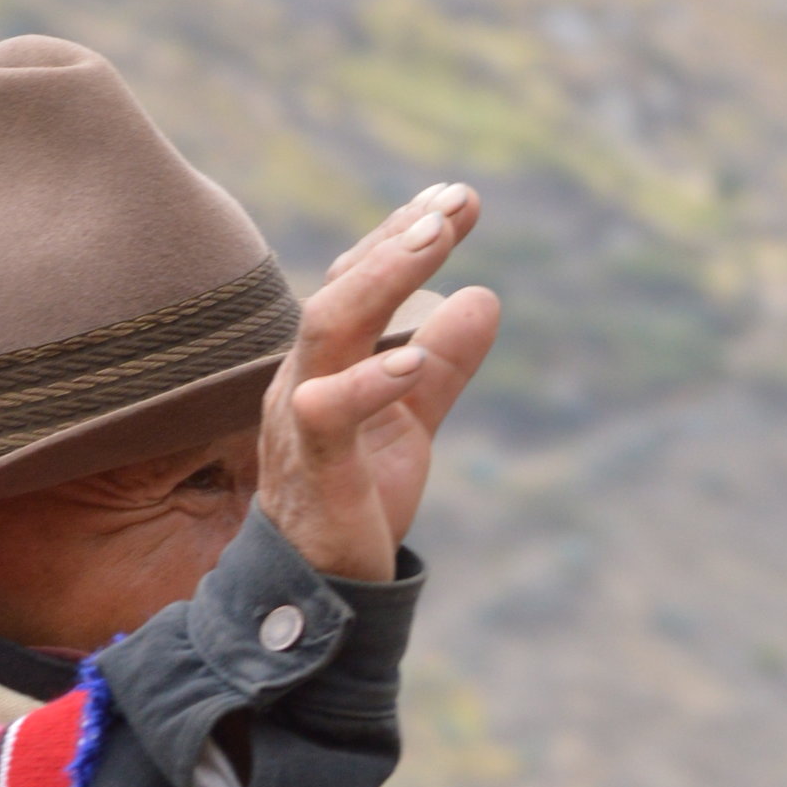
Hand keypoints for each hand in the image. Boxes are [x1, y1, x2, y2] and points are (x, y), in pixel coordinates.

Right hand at [257, 184, 499, 583]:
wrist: (322, 587)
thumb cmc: (355, 497)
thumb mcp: (411, 419)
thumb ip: (442, 362)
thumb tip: (485, 296)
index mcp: (325, 364)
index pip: (355, 282)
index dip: (400, 236)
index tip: (457, 199)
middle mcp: (303, 378)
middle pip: (339, 290)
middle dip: (396, 242)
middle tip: (452, 206)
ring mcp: (300, 419)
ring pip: (325, 330)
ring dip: (383, 279)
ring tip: (436, 240)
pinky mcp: (314, 468)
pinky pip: (328, 412)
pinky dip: (369, 381)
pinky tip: (412, 361)